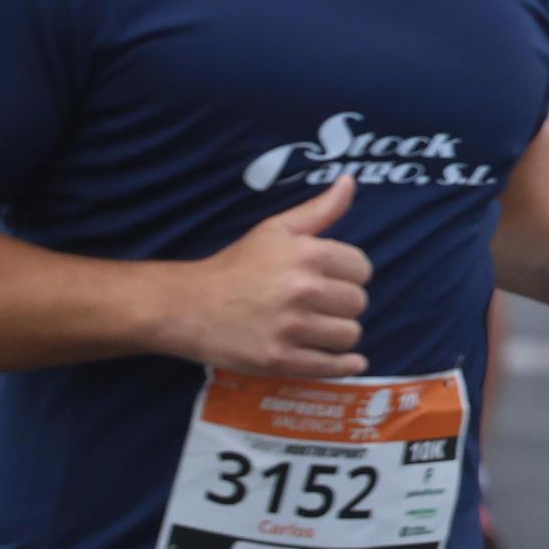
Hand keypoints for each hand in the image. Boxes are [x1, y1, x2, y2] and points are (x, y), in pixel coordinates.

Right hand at [174, 176, 372, 377]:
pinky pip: (330, 366)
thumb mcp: (275, 229)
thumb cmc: (236, 266)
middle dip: (344, 304)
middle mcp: (301, 289)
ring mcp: (289, 327)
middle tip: (322, 305)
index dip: (350, 274)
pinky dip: (345, 365)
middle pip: (357, 302)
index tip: (334, 279)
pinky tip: (352, 362)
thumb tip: (350, 181)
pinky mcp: (278, 359)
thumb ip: (319, 209)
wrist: (188, 306)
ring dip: (340, 334)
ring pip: (349, 334)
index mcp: (305, 254)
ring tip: (321, 328)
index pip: (361, 268)